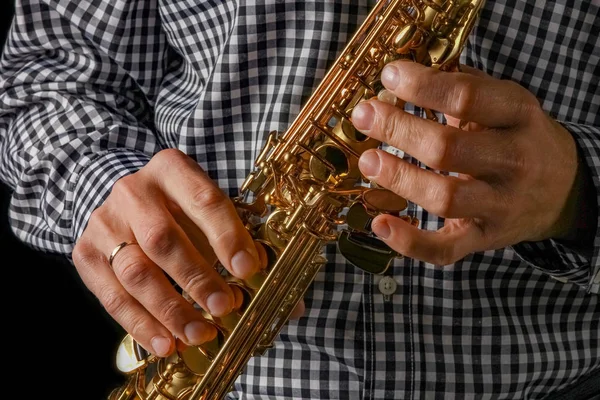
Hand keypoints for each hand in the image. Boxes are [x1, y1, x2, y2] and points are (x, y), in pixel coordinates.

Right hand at [72, 149, 302, 357]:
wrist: (121, 200)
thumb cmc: (178, 208)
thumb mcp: (208, 212)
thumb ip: (245, 248)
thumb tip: (292, 306)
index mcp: (173, 169)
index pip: (204, 200)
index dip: (228, 236)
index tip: (249, 270)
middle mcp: (135, 191)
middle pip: (164, 239)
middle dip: (197, 278)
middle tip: (224, 308)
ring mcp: (105, 222)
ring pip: (136, 271)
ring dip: (170, 308)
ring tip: (199, 333)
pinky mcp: (86, 253)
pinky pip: (112, 296)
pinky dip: (141, 324)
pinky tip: (166, 343)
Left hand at [350, 61, 587, 265]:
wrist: (564, 190)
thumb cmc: (518, 139)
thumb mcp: (504, 103)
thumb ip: (460, 88)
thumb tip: (396, 80)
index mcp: (519, 117)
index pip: (467, 97)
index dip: (422, 85)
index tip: (390, 75)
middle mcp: (513, 162)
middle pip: (447, 149)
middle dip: (397, 130)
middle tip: (365, 116)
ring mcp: (500, 205)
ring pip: (444, 198)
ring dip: (398, 178)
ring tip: (368, 160)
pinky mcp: (484, 238)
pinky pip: (445, 250)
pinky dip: (409, 242)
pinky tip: (380, 223)